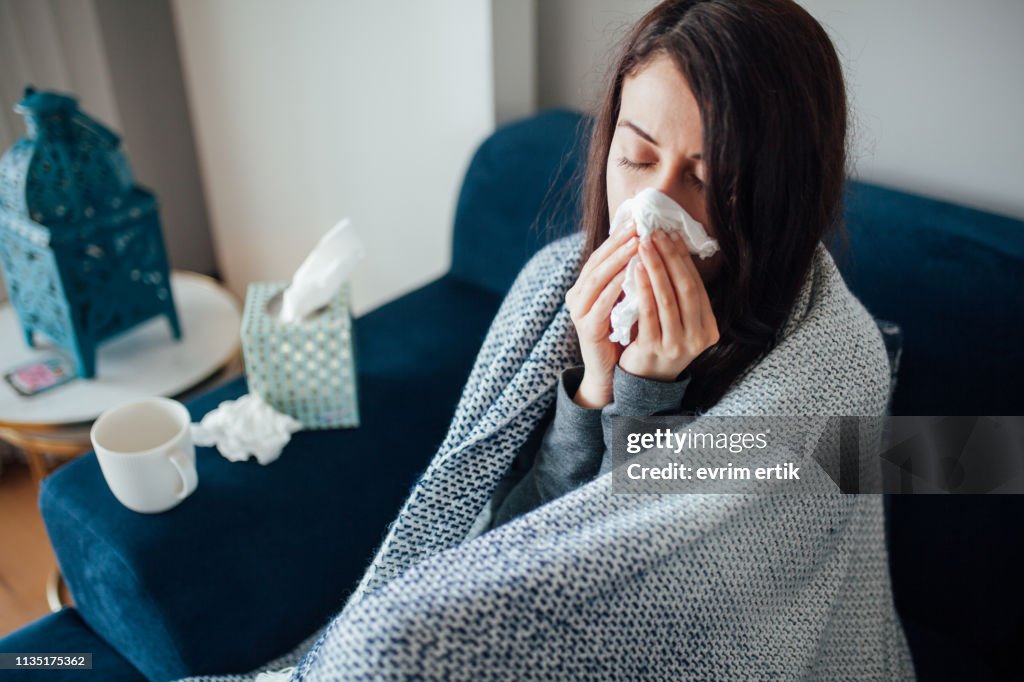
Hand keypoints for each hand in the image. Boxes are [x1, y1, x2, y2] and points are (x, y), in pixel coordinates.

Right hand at [564, 223, 638, 406]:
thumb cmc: (622, 334)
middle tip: (638, 226)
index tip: (638, 220)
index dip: (618, 237)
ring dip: (618, 260)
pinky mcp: (586, 328)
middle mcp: (576, 296)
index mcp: (584, 287)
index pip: (601, 255)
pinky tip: (631, 275)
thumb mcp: (625, 301)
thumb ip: (629, 278)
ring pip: (597, 279)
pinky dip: (615, 287)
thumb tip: (648, 246)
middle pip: (597, 262)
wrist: (610, 373)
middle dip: (618, 243)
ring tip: (637, 244)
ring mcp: (579, 312)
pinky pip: (601, 303)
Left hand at [618, 230, 719, 381]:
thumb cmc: (659, 341)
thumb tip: (672, 247)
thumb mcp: (678, 321)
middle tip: (656, 234)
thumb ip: (679, 295)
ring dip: (656, 268)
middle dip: (671, 258)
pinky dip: (643, 288)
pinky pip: (649, 313)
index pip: (698, 286)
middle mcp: (698, 338)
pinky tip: (635, 269)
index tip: (671, 234)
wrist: (643, 381)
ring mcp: (677, 345)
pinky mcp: (654, 349)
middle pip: (687, 289)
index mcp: (709, 328)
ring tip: (644, 245)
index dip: (684, 259)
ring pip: (668, 299)